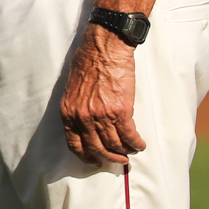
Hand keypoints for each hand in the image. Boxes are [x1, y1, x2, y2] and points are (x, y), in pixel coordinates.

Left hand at [59, 25, 144, 165]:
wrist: (105, 47)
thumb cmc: (89, 61)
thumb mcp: (73, 88)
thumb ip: (77, 107)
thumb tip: (85, 123)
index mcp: (68, 112)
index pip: (74, 144)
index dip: (86, 156)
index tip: (94, 160)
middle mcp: (83, 118)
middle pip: (96, 148)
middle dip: (109, 158)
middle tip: (119, 160)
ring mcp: (102, 116)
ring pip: (115, 145)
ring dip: (125, 152)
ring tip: (131, 151)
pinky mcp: (121, 111)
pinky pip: (130, 136)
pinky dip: (136, 144)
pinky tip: (140, 144)